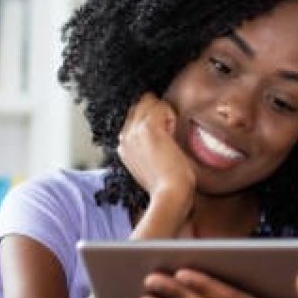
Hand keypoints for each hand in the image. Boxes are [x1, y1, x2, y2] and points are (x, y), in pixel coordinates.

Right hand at [117, 93, 194, 213]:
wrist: (169, 195)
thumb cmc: (167, 186)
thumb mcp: (152, 167)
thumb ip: (149, 151)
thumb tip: (163, 139)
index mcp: (124, 146)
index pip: (134, 117)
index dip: (153, 119)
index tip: (165, 136)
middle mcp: (125, 137)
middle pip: (139, 105)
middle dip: (157, 112)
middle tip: (169, 134)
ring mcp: (134, 132)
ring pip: (149, 102)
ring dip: (164, 112)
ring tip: (171, 134)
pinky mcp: (148, 129)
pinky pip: (160, 105)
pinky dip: (170, 114)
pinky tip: (173, 132)